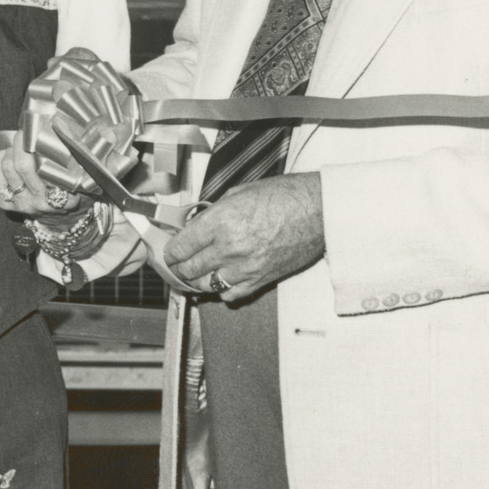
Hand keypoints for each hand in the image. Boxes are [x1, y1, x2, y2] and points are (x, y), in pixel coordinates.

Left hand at [0, 142, 87, 217]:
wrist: (60, 221)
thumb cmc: (72, 195)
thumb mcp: (83, 184)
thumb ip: (78, 166)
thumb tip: (71, 137)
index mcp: (62, 199)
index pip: (47, 171)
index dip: (38, 149)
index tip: (36, 134)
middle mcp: (40, 203)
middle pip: (22, 166)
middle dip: (20, 144)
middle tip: (24, 133)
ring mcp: (22, 204)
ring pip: (6, 168)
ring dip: (9, 150)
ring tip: (17, 143)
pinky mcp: (7, 204)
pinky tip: (7, 152)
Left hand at [163, 174, 324, 301]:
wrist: (320, 211)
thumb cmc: (284, 196)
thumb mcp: (239, 193)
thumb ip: (213, 212)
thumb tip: (195, 224)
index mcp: (221, 221)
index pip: (181, 246)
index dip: (170, 251)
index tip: (168, 252)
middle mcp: (230, 247)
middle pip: (189, 269)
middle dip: (178, 268)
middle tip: (176, 264)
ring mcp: (246, 267)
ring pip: (206, 286)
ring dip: (196, 281)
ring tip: (192, 275)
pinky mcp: (262, 279)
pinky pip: (232, 295)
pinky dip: (221, 291)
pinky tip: (219, 282)